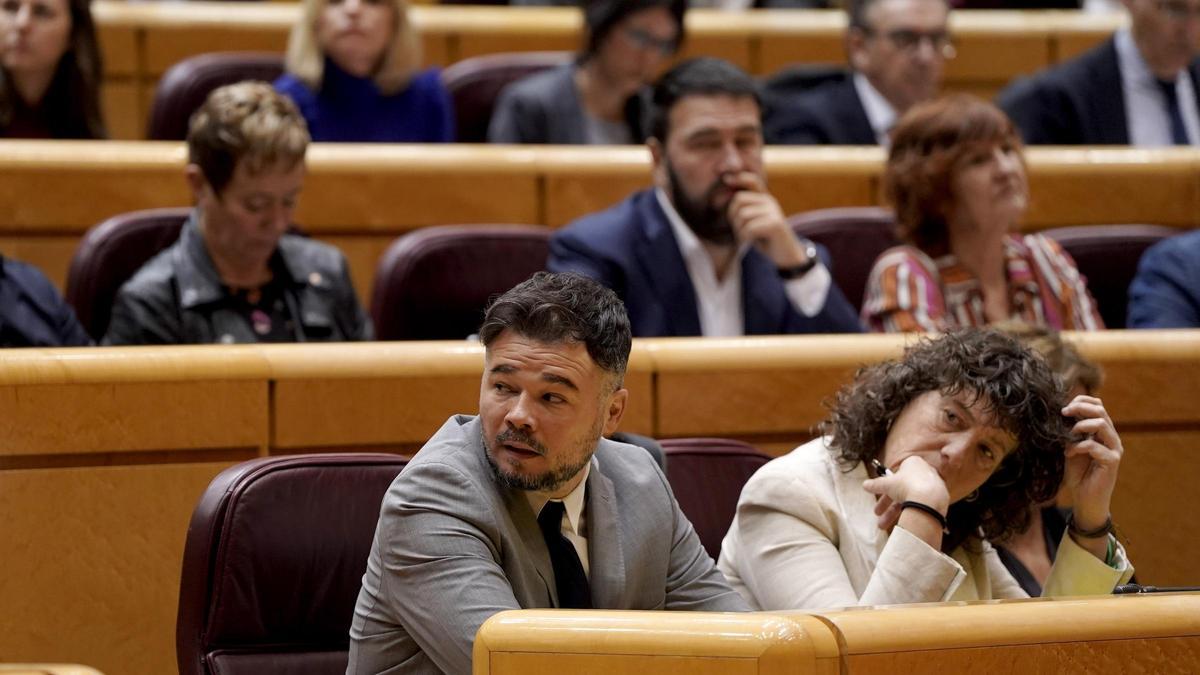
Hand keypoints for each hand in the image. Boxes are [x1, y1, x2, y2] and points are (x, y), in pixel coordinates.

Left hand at [724, 172, 811, 268]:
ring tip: (749, 237)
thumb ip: (742, 210)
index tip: (726, 179)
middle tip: (741, 230)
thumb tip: (722, 197)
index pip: (752, 180)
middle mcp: (770, 202)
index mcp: (764, 199)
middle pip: (739, 199)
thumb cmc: (765, 240)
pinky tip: (753, 241)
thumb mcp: (752, 222)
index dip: (739, 177)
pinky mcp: (775, 224)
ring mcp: (773, 211)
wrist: (786, 256)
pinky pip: (749, 228)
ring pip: (742, 215)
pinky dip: (746, 237)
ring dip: (740, 230)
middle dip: (733, 217)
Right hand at [862, 455, 949, 532]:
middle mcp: (924, 472)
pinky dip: (911, 512)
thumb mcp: (886, 485)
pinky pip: (921, 505)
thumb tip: (864, 485)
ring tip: (884, 525)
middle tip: (877, 514)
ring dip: (894, 512)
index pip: (896, 475)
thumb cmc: (908, 486)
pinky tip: (904, 521)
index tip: (879, 495)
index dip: (886, 487)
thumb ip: (875, 485)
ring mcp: (933, 486)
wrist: (929, 500)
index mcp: (913, 463)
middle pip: (902, 489)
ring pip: (910, 499)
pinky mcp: (939, 498)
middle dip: (887, 504)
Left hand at [1062, 395, 1122, 531]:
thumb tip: (1062, 413)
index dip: (1082, 401)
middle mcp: (1111, 437)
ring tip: (1068, 435)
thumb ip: (1071, 432)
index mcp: (1102, 431)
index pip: (1098, 405)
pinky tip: (1069, 454)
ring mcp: (1114, 449)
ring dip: (1080, 426)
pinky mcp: (1112, 461)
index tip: (1064, 407)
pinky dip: (1078, 447)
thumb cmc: (1078, 473)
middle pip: (1100, 410)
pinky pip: (1094, 446)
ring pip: (1101, 424)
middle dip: (1080, 408)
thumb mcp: (1071, 447)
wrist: (1085, 498)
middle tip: (1064, 413)